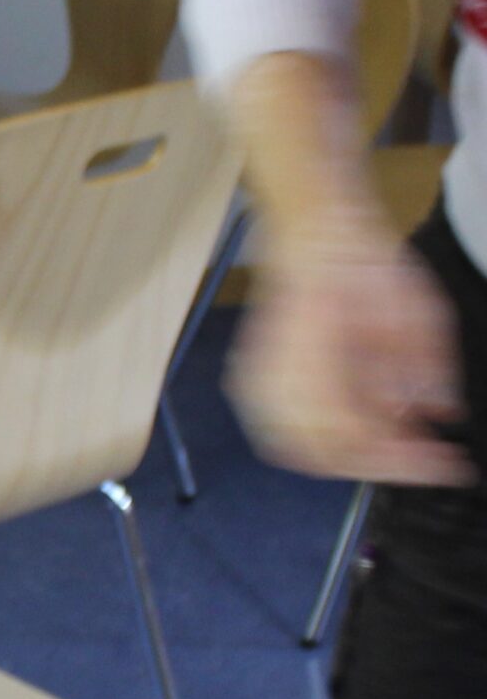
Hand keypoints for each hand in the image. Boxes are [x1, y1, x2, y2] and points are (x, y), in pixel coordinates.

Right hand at [228, 219, 469, 486]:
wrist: (314, 234)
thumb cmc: (360, 259)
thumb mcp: (416, 307)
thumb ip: (428, 366)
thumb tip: (439, 414)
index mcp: (317, 356)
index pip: (354, 436)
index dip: (403, 459)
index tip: (444, 464)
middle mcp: (276, 376)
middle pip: (327, 454)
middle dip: (380, 463)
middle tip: (423, 458)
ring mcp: (258, 383)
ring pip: (299, 451)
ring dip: (349, 458)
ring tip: (392, 448)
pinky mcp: (254, 383)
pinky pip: (280, 435)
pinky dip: (319, 445)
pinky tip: (352, 436)